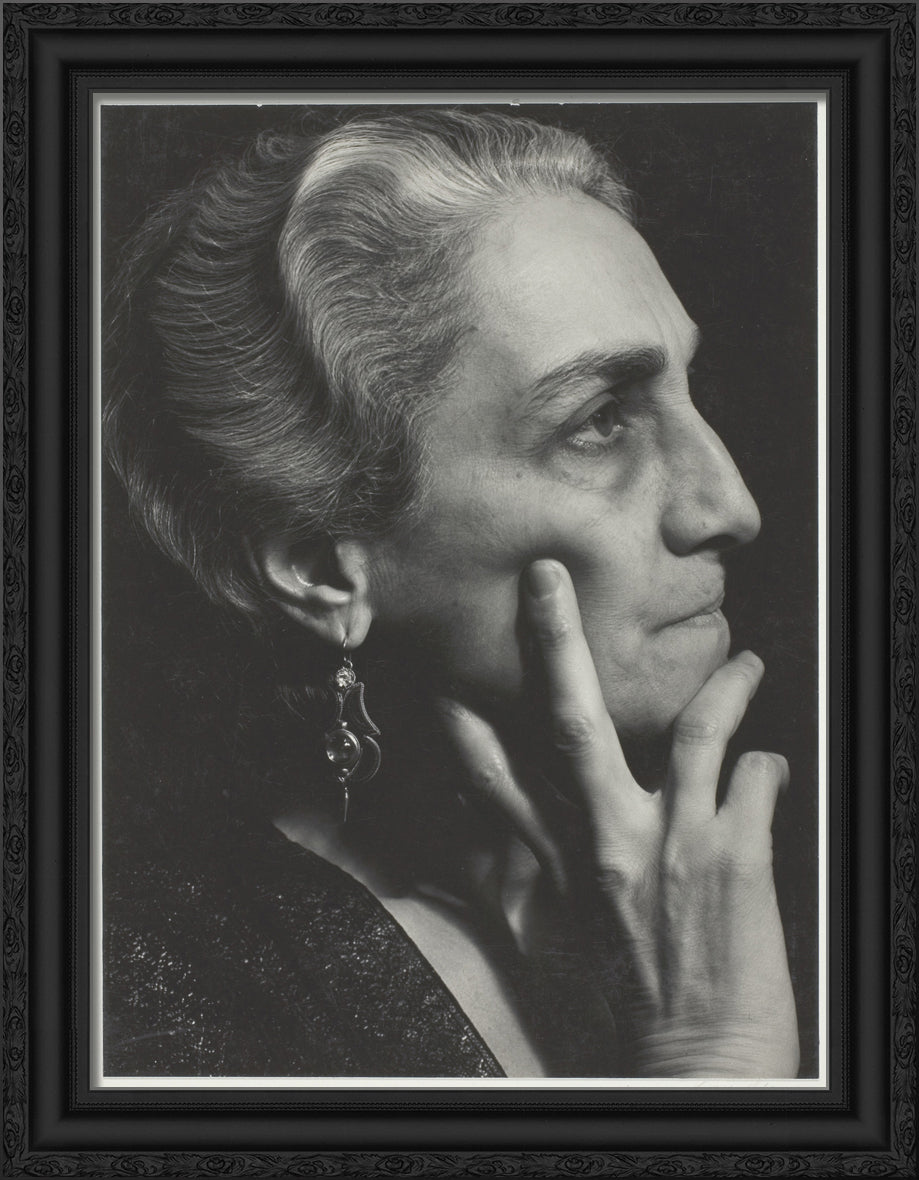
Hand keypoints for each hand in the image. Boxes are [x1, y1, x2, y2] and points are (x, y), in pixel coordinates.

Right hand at [440, 559, 799, 1077]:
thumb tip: (481, 845)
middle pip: (574, 723)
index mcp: (560, 862)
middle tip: (550, 579)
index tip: (444, 665)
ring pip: (693, 730)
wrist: (695, 1065)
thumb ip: (516, 882)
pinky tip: (773, 758)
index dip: (463, 716)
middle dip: (557, 642)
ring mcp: (673, 844)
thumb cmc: (624, 1006)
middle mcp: (609, 841)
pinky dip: (770, 761)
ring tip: (746, 662)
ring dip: (724, 687)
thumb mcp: (550, 943)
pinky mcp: (736, 859)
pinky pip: (760, 779)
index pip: (492, 774)